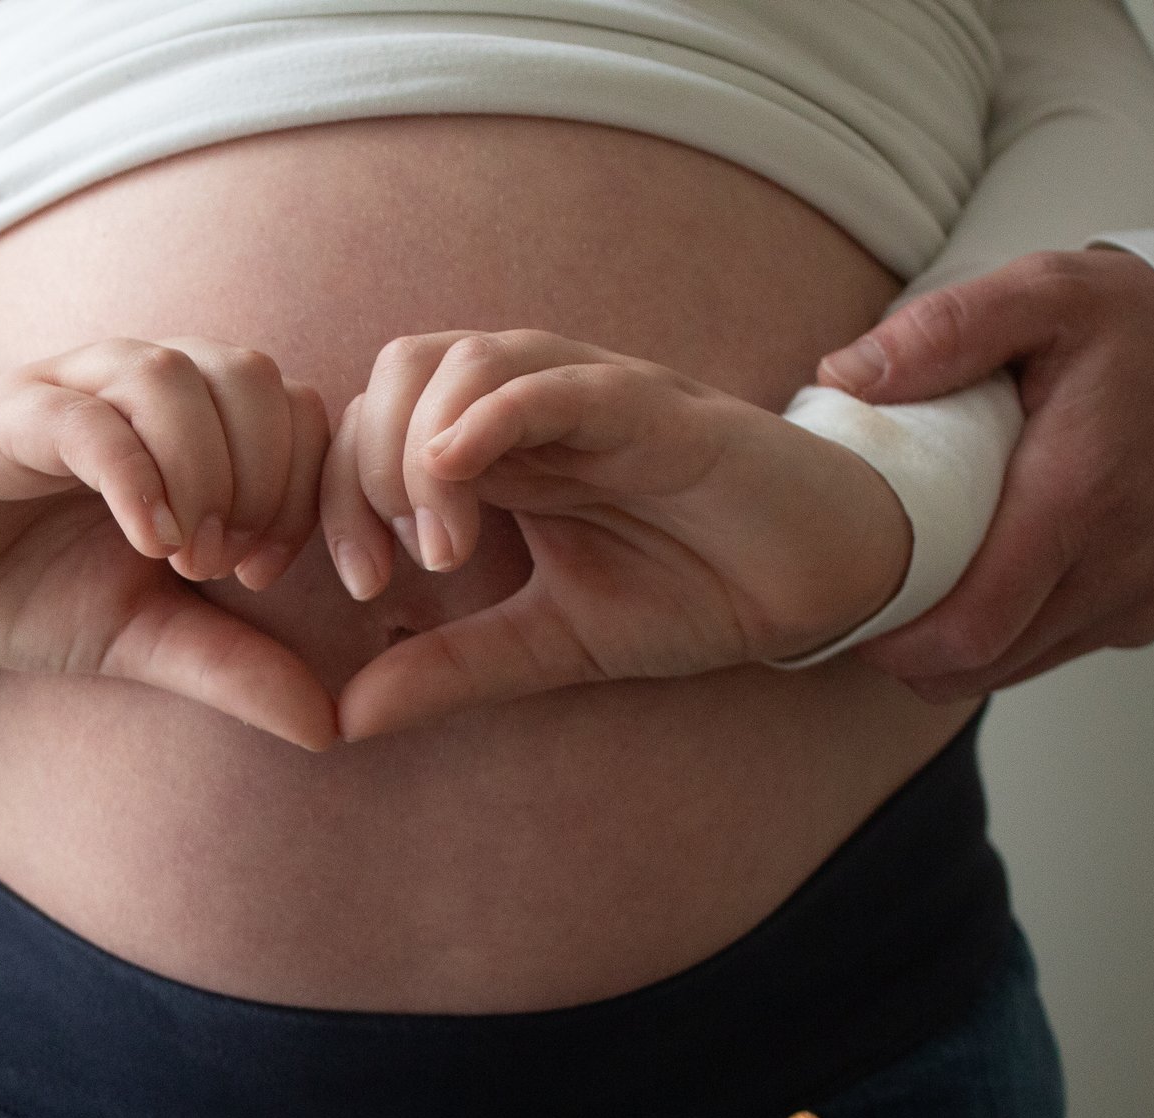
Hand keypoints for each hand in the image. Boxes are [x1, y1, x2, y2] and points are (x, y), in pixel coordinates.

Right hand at [0, 335, 338, 751]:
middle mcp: (128, 389)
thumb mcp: (143, 638)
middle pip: (248, 375)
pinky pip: (85, 417)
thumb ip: (234, 667)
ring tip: (185, 560)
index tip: (266, 575)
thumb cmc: (23, 596)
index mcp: (180, 425)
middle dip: (263, 477)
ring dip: (204, 472)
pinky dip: (135, 475)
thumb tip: (331, 726)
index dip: (303, 487)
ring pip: (170, 376)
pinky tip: (148, 543)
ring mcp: (64, 392)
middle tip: (229, 569)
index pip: (290, 406)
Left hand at [318, 329, 911, 739]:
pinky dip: (494, 412)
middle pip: (396, 378)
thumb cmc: (690, 588)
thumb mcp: (551, 643)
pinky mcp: (650, 403)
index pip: (371, 430)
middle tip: (388, 573)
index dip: (337, 500)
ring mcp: (586, 394)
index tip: (361, 588)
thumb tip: (341, 719)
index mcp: (496, 450)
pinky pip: (555, 382)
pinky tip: (458, 465)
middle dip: (363, 473)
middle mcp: (527, 403)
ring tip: (444, 548)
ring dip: (421, 451)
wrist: (816, 577)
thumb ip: (450, 669)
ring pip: (461, 363)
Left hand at [815, 248, 1153, 700]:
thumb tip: (846, 376)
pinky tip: (984, 577)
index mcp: (1078, 494)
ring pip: (1011, 668)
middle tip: (866, 599)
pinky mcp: (1148, 611)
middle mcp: (1118, 563)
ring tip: (918, 584)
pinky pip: (1053, 650)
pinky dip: (1006, 634)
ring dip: (953, 647)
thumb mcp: (1043, 294)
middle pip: (980, 663)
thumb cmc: (1139, 327)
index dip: (895, 641)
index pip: (970, 626)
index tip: (848, 608)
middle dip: (908, 651)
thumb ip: (944, 331)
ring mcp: (1139, 595)